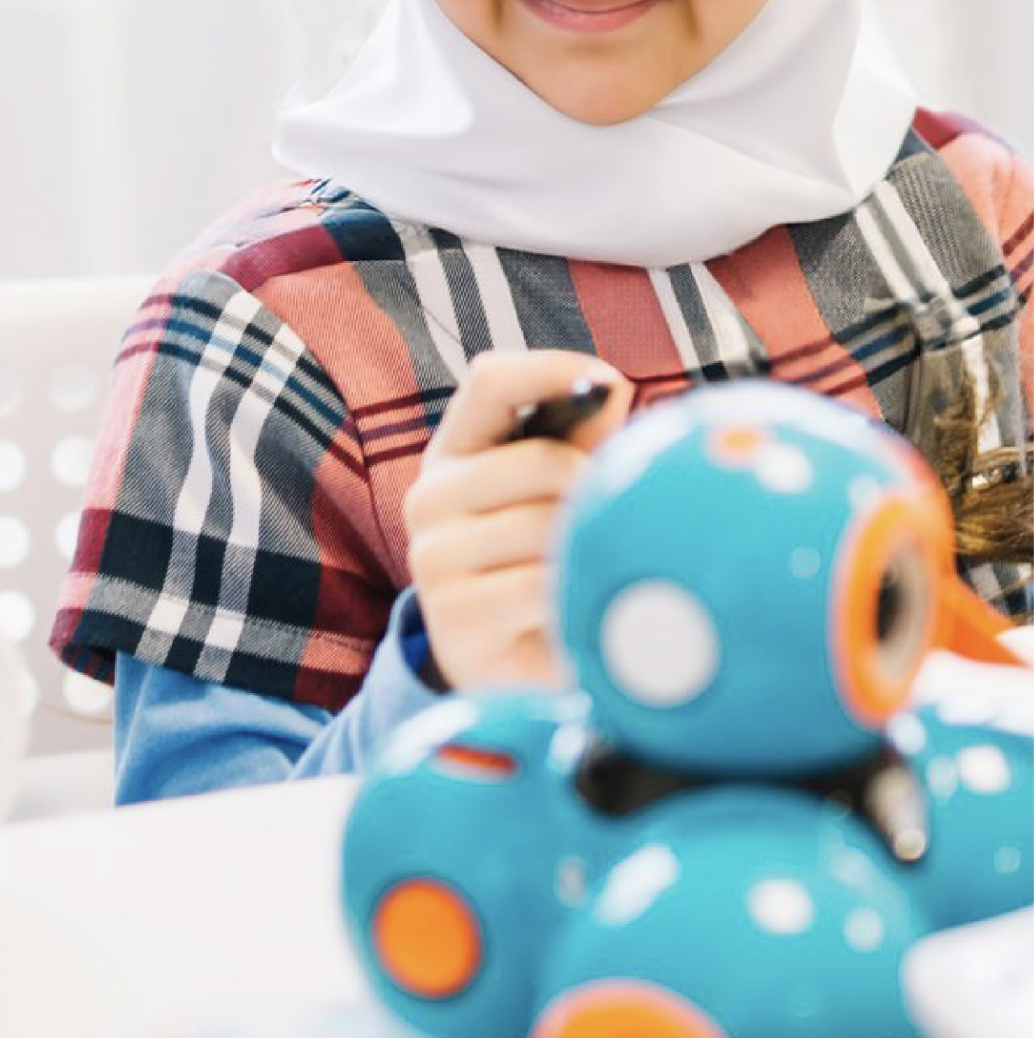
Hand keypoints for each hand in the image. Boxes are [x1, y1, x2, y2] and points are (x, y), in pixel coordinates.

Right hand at [403, 350, 630, 690]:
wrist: (508, 668)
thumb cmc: (540, 563)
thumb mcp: (555, 494)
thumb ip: (579, 440)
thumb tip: (610, 386)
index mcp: (455, 450)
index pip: (490, 380)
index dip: (553, 370)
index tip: (610, 383)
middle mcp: (428, 494)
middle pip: (539, 459)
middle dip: (592, 489)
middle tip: (607, 522)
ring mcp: (433, 555)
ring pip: (544, 525)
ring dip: (583, 549)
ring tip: (588, 570)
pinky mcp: (453, 614)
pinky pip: (539, 587)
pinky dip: (571, 597)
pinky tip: (574, 609)